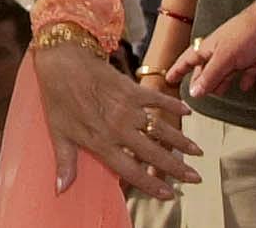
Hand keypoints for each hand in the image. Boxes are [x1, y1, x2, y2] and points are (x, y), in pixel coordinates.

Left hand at [34, 41, 199, 198]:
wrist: (60, 60)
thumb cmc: (57, 98)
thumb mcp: (58, 132)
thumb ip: (65, 162)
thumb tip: (60, 189)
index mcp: (101, 141)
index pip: (131, 170)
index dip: (151, 185)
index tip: (169, 195)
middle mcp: (118, 128)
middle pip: (153, 153)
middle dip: (176, 168)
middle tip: (195, 178)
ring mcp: (127, 108)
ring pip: (160, 129)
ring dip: (180, 141)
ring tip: (197, 153)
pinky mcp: (131, 88)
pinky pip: (156, 99)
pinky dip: (172, 104)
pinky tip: (187, 111)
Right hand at [167, 2, 255, 98]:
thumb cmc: (246, 34)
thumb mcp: (224, 58)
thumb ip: (210, 76)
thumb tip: (194, 91)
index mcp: (208, 48)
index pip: (187, 60)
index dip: (177, 70)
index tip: (169, 78)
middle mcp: (220, 51)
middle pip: (206, 68)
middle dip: (199, 79)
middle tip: (193, 91)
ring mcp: (238, 54)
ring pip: (225, 71)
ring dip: (220, 82)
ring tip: (216, 93)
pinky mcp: (254, 57)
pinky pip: (247, 72)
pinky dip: (244, 79)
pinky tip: (244, 86)